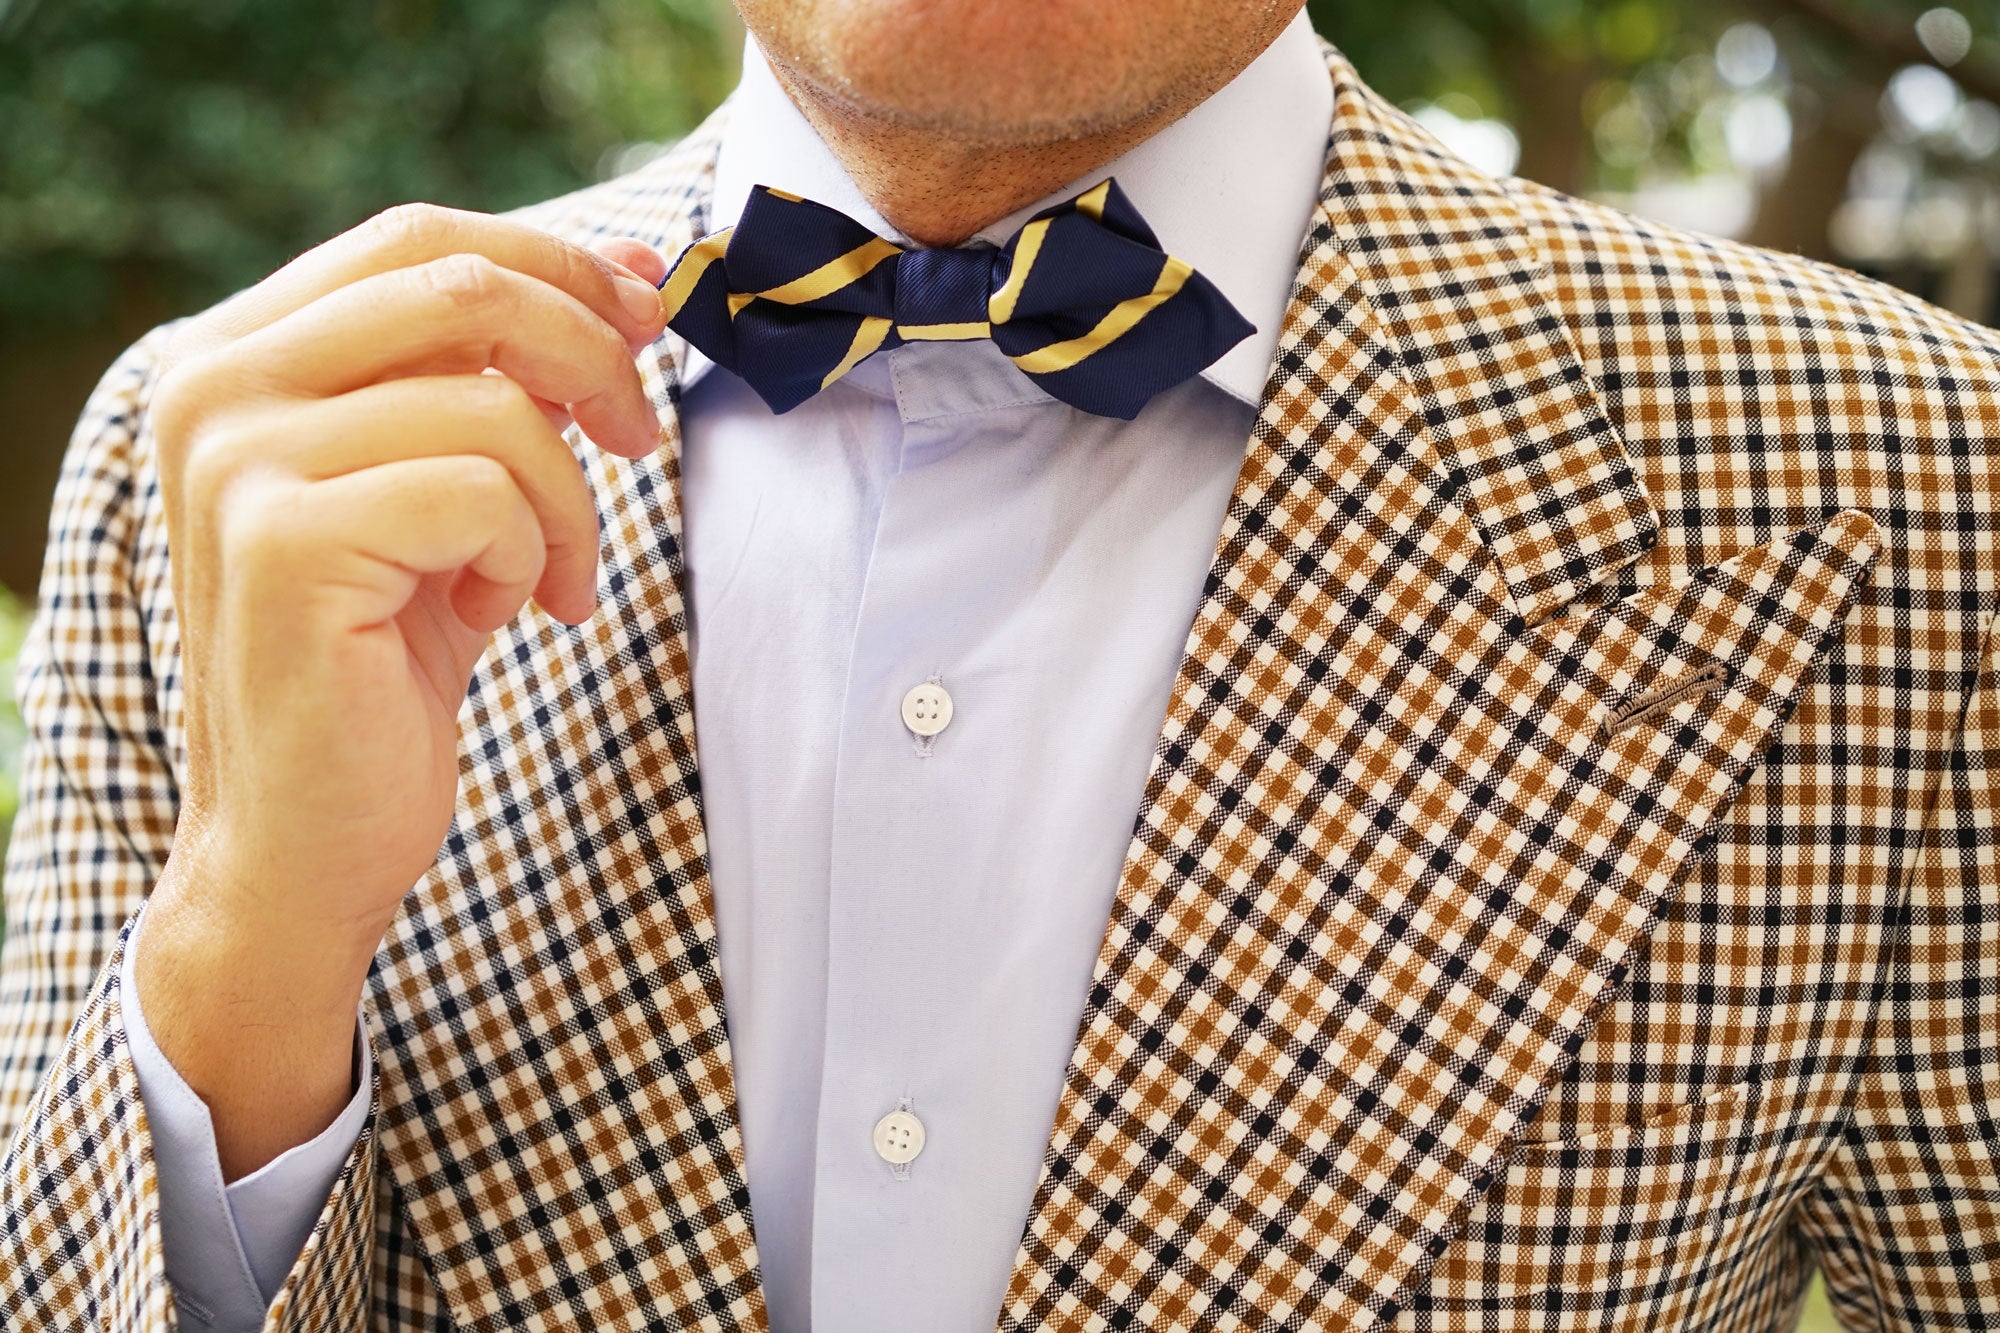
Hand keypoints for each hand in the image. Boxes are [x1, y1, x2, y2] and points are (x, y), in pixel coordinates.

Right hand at [133, 204, 669, 1176]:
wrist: (307, 840)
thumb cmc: (384, 663)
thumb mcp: (446, 491)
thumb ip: (503, 378)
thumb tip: (636, 273)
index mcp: (238, 356)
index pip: (419, 240)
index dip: (558, 264)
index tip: (649, 314)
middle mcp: (213, 387)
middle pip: (459, 284)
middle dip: (590, 353)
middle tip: (640, 438)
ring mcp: (238, 461)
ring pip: (493, 402)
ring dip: (568, 500)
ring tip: (551, 580)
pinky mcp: (287, 542)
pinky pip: (483, 491)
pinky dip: (531, 555)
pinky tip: (500, 618)